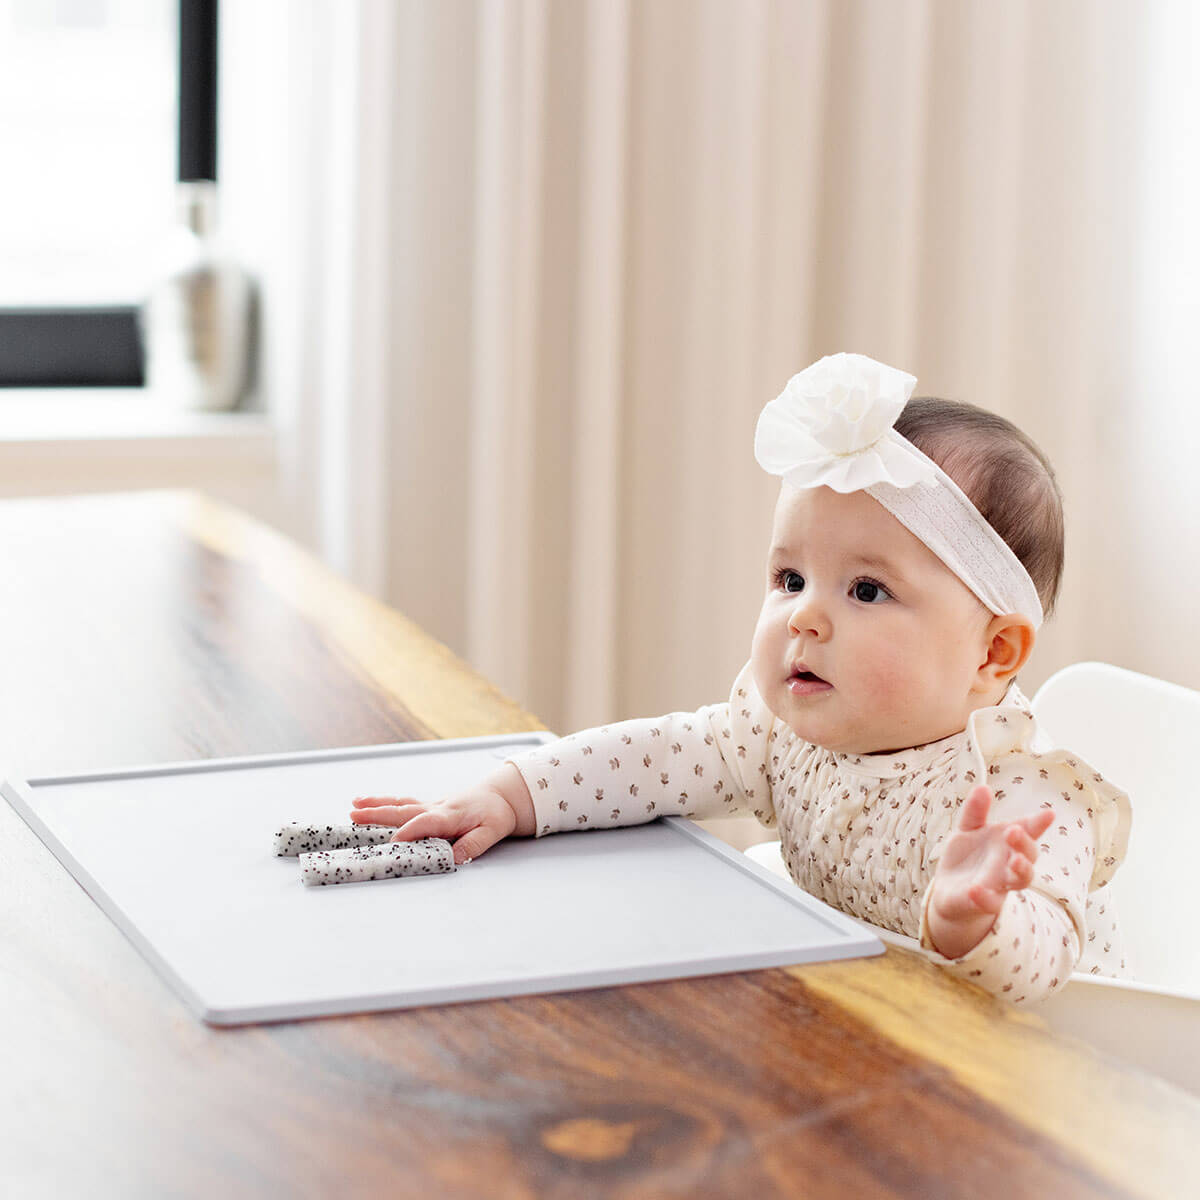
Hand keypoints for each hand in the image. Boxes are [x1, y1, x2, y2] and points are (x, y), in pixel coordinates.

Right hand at [349, 762, 534, 865]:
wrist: (502, 795)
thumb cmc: (496, 814)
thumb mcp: (492, 832)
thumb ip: (473, 845)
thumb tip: (454, 857)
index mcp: (450, 816)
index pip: (424, 823)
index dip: (408, 832)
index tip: (392, 842)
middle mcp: (437, 808)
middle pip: (404, 810)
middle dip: (378, 813)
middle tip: (354, 815)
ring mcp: (431, 805)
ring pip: (400, 804)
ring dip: (377, 805)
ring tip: (354, 806)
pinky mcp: (429, 806)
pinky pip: (404, 804)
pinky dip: (386, 803)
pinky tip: (368, 803)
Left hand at [926, 784, 1055, 959]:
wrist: (951, 891)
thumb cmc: (968, 857)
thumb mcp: (967, 829)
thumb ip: (975, 811)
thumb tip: (983, 787)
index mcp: (1007, 844)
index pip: (1027, 832)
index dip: (1038, 823)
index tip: (1049, 813)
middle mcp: (1009, 864)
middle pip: (1028, 856)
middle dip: (1024, 843)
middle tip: (1013, 831)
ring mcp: (999, 885)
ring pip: (1020, 881)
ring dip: (1020, 870)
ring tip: (1013, 860)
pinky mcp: (983, 902)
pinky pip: (989, 902)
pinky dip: (983, 896)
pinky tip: (974, 889)